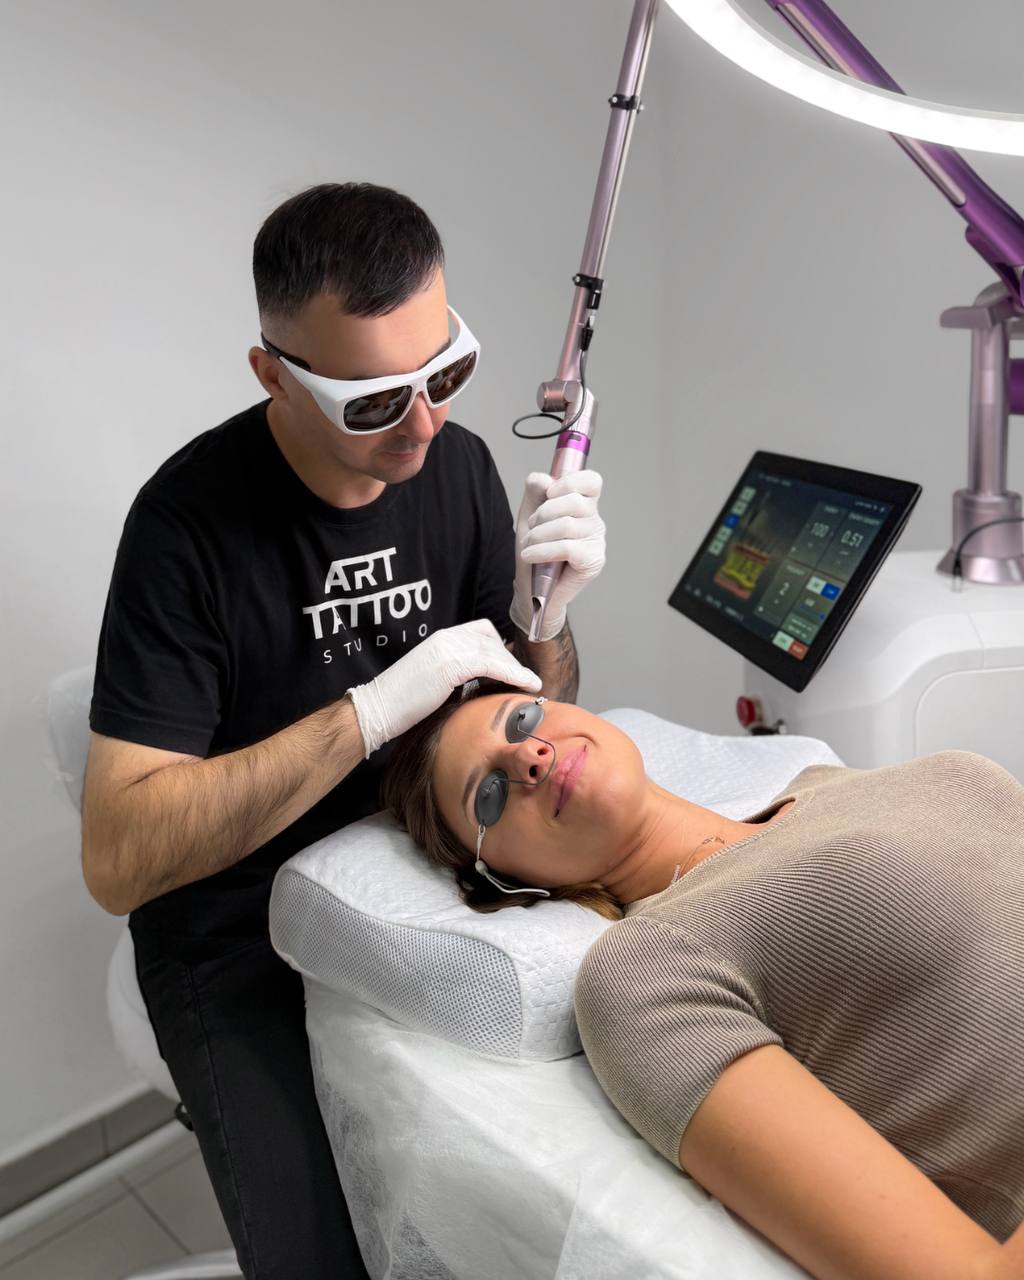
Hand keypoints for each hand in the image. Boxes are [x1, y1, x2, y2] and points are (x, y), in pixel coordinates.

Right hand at [346, 619, 541, 757]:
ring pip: (495, 651)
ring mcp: (448, 649)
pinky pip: (492, 664)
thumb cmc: (403, 703)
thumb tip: (479, 683)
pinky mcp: (450, 664)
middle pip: (492, 640)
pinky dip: (513, 674)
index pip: (482, 631)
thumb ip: (455, 673)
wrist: (377, 710)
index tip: (511, 667)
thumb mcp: (433, 679)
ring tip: (532, 684)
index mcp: (441, 639)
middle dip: (511, 660)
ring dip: (517, 669)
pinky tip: (525, 685)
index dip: (500, 647)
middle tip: (526, 680)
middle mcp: (446, 638)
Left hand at [509, 469, 605, 641]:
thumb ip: (535, 492)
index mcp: (585, 506)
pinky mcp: (593, 562)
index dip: (569, 482)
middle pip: (574, 501)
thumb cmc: (534, 553)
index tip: (550, 493)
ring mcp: (597, 542)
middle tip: (531, 530)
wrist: (532, 591)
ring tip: (528, 547)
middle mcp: (595, 522)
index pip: (591, 481)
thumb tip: (545, 479)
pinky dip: (543, 550)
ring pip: (567, 525)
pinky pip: (568, 547)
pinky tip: (530, 556)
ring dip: (538, 535)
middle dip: (543, 513)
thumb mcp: (529, 516)